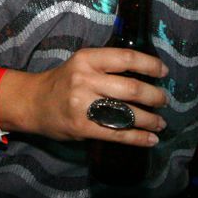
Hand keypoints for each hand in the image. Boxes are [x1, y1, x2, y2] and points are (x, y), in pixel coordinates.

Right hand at [24, 48, 168, 146]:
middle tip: (164, 100)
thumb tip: (145, 75)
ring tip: (160, 123)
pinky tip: (150, 139)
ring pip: (126, 113)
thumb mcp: (81, 64)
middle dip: (154, 96)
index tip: (163, 72)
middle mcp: (85, 79)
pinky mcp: (82, 127)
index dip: (149, 64)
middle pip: (131, 88)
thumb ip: (107, 66)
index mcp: (87, 59)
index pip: (126, 58)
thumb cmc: (63, 81)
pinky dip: (138, 138)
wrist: (33, 103)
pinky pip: (117, 134)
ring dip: (150, 120)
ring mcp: (83, 105)